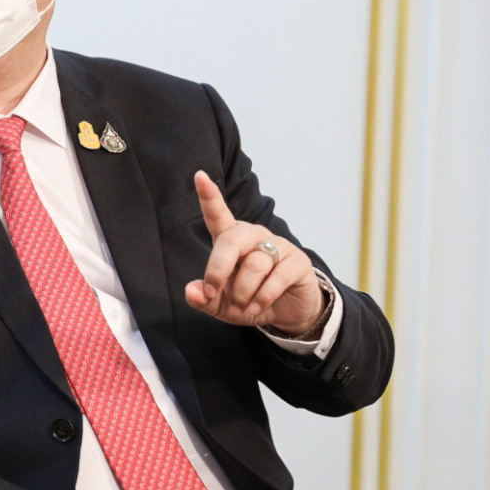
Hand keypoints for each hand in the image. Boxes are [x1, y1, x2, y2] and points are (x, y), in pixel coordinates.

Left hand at [183, 171, 322, 335]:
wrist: (287, 313)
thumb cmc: (249, 300)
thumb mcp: (222, 306)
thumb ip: (205, 299)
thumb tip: (192, 291)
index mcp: (231, 240)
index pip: (218, 215)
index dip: (209, 196)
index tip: (199, 176)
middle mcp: (253, 237)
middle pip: (231, 240)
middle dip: (217, 268)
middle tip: (212, 292)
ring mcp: (278, 246)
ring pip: (253, 265)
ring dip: (243, 293)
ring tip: (242, 306)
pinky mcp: (297, 261)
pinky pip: (276, 277)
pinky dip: (262, 297)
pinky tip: (258, 307)